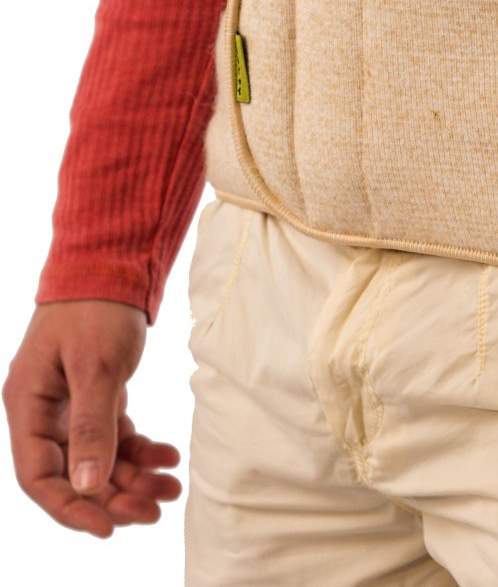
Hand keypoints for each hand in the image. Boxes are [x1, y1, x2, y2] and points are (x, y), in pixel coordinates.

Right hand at [2, 300, 181, 537]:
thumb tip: (87, 486)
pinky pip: (118, 435)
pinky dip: (142, 449)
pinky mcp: (99, 395)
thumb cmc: (95, 309)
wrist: (114, 266)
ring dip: (134, 477)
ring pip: (100, 458)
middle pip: (75, 473)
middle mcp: (46, 412)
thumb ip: (92, 425)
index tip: (110, 528)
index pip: (40, 477)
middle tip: (156, 510)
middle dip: (114, 496)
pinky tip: (169, 456)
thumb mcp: (96, 367)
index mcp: (28, 406)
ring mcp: (72, 405)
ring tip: (172, 488)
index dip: (71, 508)